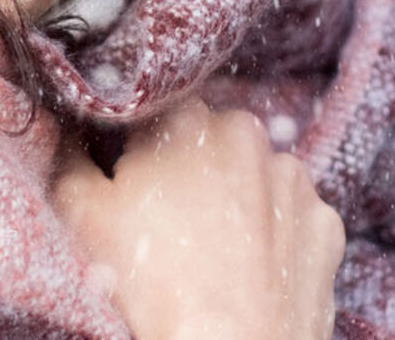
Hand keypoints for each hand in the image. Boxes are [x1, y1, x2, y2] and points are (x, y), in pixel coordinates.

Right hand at [51, 97, 344, 339]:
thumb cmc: (149, 282)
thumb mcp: (81, 215)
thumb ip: (69, 159)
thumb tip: (67, 135)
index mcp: (187, 119)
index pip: (155, 112)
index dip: (137, 146)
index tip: (129, 182)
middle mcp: (249, 135)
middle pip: (209, 140)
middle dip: (190, 169)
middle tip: (167, 220)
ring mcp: (296, 181)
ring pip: (255, 176)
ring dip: (236, 197)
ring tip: (212, 251)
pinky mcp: (327, 225)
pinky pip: (293, 217)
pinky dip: (275, 234)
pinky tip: (250, 267)